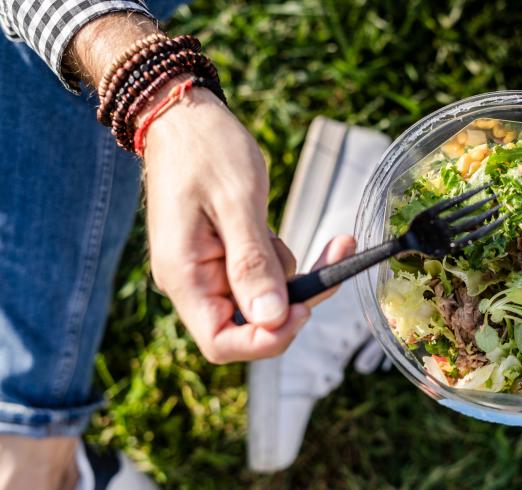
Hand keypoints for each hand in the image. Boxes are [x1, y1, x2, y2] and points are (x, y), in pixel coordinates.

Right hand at [140, 84, 354, 362]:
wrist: (184, 116)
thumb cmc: (206, 150)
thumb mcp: (238, 203)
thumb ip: (253, 263)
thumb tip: (272, 319)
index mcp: (184, 275)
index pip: (221, 342)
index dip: (267, 339)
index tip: (305, 309)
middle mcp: (192, 282)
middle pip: (248, 325)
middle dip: (296, 302)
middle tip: (337, 262)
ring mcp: (206, 270)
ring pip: (261, 301)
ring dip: (295, 278)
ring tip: (325, 240)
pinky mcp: (222, 256)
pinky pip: (260, 276)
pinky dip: (282, 261)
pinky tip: (280, 227)